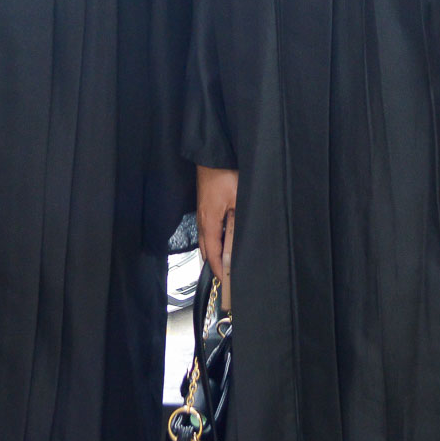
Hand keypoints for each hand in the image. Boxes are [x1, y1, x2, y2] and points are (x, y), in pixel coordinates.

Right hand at [197, 164, 237, 283]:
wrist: (212, 157)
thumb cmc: (224, 175)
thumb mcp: (238, 200)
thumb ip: (237, 224)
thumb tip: (238, 246)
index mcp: (209, 223)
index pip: (213, 254)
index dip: (219, 270)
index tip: (226, 283)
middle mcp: (202, 221)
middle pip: (206, 251)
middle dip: (214, 266)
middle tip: (225, 278)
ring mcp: (201, 214)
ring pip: (206, 241)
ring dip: (213, 254)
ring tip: (224, 265)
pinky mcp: (204, 207)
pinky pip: (207, 231)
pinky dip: (213, 242)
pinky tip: (223, 241)